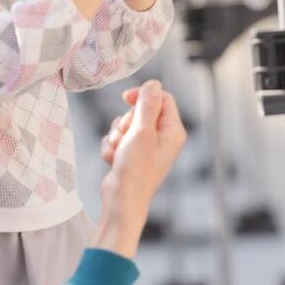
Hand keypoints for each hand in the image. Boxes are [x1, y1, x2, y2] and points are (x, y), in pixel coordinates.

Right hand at [94, 80, 186, 258]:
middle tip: (126, 137)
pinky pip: (117, 138)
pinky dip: (112, 147)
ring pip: (125, 124)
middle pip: (140, 110)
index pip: (161, 98)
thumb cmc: (136, 170)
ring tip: (120, 152)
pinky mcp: (131, 154)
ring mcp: (146, 147)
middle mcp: (162, 138)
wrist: (121, 201)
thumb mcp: (142, 131)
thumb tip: (153, 83)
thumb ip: (147, 104)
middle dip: (126, 121)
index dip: (143, 95)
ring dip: (117, 135)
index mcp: (172, 130)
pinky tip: (114, 161)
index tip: (126, 98)